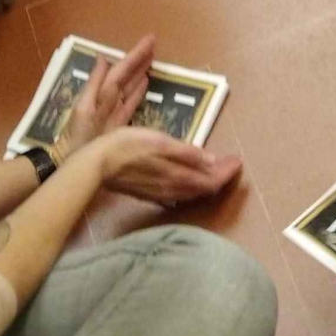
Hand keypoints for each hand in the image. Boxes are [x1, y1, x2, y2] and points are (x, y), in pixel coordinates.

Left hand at [61, 35, 156, 155]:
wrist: (72, 160)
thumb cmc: (78, 135)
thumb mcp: (85, 108)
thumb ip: (94, 84)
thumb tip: (102, 57)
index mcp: (101, 92)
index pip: (120, 68)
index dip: (134, 55)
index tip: (149, 40)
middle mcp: (109, 97)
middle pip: (126, 74)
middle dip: (139, 58)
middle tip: (153, 43)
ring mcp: (115, 109)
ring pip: (130, 85)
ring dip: (140, 71)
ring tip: (152, 57)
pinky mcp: (120, 122)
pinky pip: (131, 102)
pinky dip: (139, 91)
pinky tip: (147, 81)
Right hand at [92, 127, 242, 203]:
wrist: (97, 163)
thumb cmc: (129, 145)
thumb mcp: (160, 141)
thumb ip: (186, 153)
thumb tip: (212, 161)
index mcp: (178, 176)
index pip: (211, 180)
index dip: (227, 172)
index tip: (238, 160)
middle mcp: (172, 190)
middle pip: (203, 188)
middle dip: (221, 176)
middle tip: (232, 163)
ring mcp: (160, 194)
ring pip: (191, 192)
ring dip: (206, 182)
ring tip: (216, 170)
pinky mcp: (149, 193)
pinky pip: (178, 194)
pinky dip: (190, 187)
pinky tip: (189, 181)